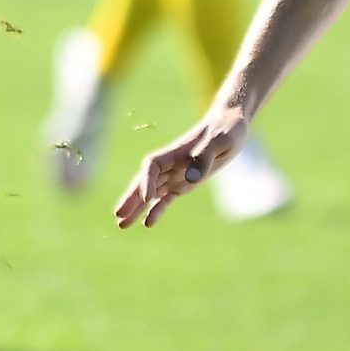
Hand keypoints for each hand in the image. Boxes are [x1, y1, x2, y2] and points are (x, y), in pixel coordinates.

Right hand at [115, 107, 249, 228]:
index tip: (147, 198)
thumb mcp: (220, 140)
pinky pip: (166, 199)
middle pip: (144, 182)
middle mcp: (170, 164)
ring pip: (151, 194)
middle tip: (117, 215)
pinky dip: (157, 210)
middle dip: (131, 198)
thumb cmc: (226, 129)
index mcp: (175, 152)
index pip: (152, 167)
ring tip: (122, 225)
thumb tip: (190, 178)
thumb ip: (205, 156)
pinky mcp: (184, 184)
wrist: (231, 125)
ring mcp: (175, 175)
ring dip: (137, 208)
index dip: (146, 182)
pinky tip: (147, 224)